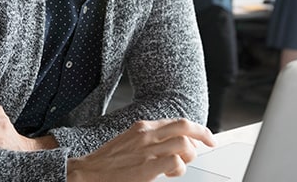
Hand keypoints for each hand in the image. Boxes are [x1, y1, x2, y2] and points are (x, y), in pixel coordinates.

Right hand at [67, 119, 214, 181]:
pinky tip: (171, 174)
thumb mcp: (128, 142)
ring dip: (189, 155)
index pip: (176, 121)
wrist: (86, 173)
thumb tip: (169, 147)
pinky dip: (179, 167)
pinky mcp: (147, 167)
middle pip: (184, 126)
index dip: (195, 128)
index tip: (204, 136)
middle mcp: (146, 134)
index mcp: (142, 127)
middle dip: (202, 134)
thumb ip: (148, 141)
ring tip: (183, 165)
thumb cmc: (106, 163)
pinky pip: (175, 161)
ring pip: (184, 143)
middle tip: (210, 144)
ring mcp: (147, 150)